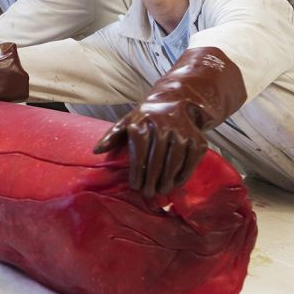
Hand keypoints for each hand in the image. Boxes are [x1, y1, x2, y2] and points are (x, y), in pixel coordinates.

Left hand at [92, 47, 245, 197]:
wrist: (175, 101)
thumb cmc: (146, 117)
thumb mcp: (127, 121)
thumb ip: (112, 136)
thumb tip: (96, 151)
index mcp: (142, 122)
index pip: (139, 152)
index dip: (137, 172)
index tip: (135, 186)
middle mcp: (163, 126)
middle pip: (156, 159)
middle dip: (151, 180)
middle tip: (148, 193)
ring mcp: (182, 131)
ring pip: (174, 161)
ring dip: (168, 179)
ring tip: (161, 190)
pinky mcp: (197, 138)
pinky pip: (191, 160)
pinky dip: (184, 174)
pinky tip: (176, 183)